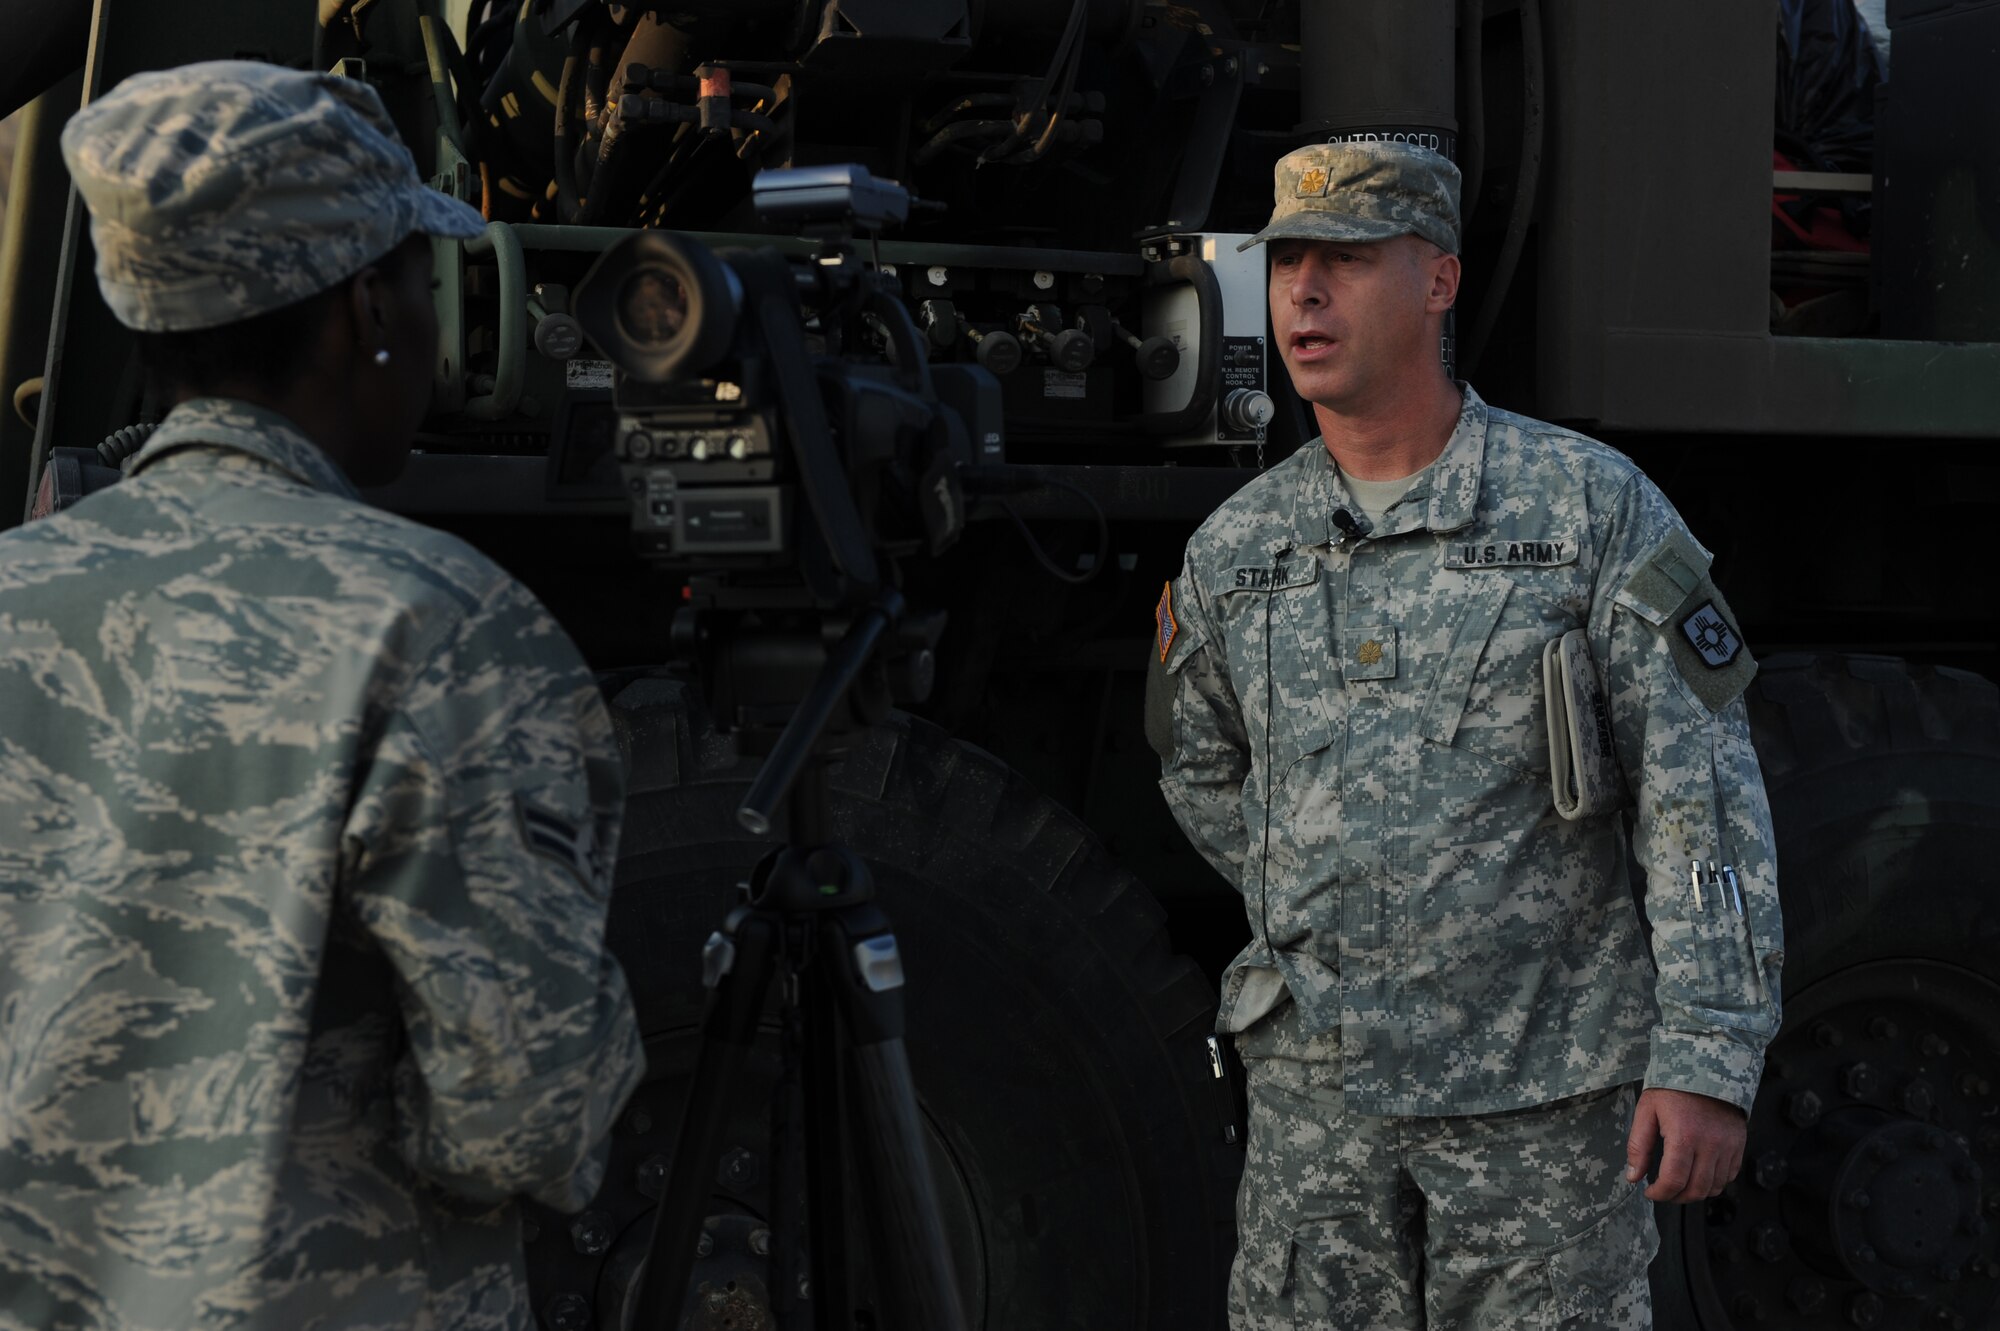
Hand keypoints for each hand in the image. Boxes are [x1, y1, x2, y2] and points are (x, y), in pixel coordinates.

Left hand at [1624, 1087, 1745, 1202]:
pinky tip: (1699, 1174)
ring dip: (1695, 1192)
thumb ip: (1638, 1146)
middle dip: (1676, 1197)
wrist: (1707, 1066)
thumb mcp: (1647, 1111)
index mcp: (1684, 1136)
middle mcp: (1710, 1145)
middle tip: (1663, 1192)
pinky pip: (1729, 1176)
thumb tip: (1633, 1176)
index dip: (1660, 1193)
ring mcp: (1728, 1147)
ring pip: (1714, 1187)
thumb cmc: (1673, 1088)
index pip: (1674, 1181)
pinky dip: (1714, 1183)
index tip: (1650, 1192)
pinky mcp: (1739, 1145)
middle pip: (1696, 1189)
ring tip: (1680, 1185)